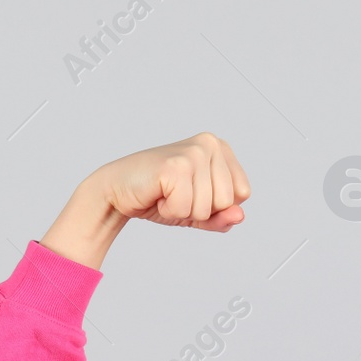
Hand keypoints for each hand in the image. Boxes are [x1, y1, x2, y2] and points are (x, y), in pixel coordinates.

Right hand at [93, 132, 249, 230]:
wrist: (117, 191)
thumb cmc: (158, 197)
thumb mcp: (197, 211)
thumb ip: (221, 216)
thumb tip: (239, 215)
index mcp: (220, 148)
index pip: (243, 193)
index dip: (217, 205)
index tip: (192, 193)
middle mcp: (210, 144)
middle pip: (227, 202)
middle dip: (199, 209)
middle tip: (175, 194)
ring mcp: (193, 153)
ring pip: (207, 208)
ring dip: (182, 211)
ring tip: (165, 194)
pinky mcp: (176, 166)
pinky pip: (185, 208)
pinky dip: (169, 211)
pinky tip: (157, 195)